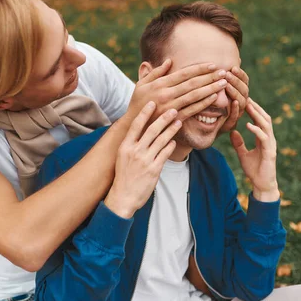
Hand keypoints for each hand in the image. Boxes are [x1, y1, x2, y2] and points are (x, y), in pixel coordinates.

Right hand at [105, 102, 180, 217]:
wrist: (122, 197)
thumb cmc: (123, 177)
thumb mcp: (122, 158)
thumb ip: (130, 144)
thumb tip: (139, 130)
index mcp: (125, 147)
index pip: (136, 125)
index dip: (145, 113)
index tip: (152, 103)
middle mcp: (135, 151)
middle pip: (152, 130)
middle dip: (164, 118)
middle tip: (173, 109)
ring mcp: (145, 160)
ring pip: (161, 140)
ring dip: (171, 129)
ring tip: (178, 122)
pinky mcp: (154, 169)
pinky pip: (165, 153)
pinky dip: (170, 146)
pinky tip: (174, 141)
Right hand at [126, 59, 227, 123]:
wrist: (133, 126)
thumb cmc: (137, 103)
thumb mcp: (142, 84)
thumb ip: (156, 72)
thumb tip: (169, 61)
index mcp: (160, 84)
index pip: (184, 73)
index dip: (199, 68)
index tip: (213, 65)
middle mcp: (166, 94)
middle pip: (192, 83)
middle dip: (210, 77)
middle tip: (224, 72)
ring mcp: (170, 107)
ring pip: (194, 96)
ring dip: (211, 88)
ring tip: (224, 83)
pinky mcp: (173, 119)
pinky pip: (192, 110)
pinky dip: (203, 103)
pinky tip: (214, 98)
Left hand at [229, 98, 279, 201]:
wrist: (262, 185)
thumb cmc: (254, 170)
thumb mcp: (243, 154)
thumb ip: (238, 143)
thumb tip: (232, 131)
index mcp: (263, 138)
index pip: (259, 119)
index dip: (252, 109)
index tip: (243, 99)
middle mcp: (269, 139)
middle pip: (264, 117)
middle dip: (255, 107)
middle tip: (245, 96)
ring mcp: (271, 145)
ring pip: (266, 125)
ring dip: (257, 114)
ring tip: (247, 105)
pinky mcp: (269, 153)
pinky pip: (264, 138)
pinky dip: (256, 130)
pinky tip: (248, 124)